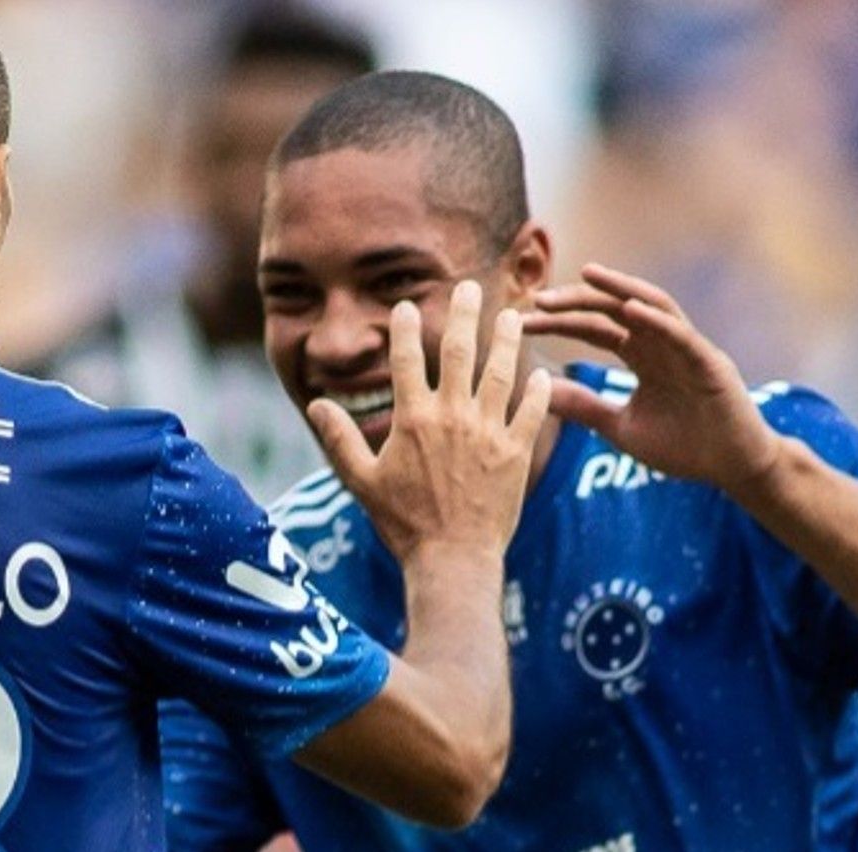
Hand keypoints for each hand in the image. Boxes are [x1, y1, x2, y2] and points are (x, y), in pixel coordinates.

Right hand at [308, 280, 550, 566]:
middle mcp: (452, 416)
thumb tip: (316, 404)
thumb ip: (339, 439)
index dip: (405, 329)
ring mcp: (488, 432)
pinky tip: (542, 373)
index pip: (407, 360)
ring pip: (500, 373)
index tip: (406, 306)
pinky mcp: (516, 452)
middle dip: (463, 313)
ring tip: (513, 315)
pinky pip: (532, 412)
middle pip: (460, 352)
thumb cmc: (403, 523)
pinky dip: (538, 390)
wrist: (452, 559)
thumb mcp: (360, 482)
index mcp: (413, 419)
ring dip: (507, 340)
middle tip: (469, 286)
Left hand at [523, 264, 785, 491]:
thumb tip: (539, 392)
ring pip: (650, 306)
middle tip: (539, 299)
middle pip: (613, 311)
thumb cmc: (683, 447)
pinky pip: (681, 334)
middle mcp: (661, 344)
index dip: (558, 323)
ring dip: (619, 289)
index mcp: (641, 356)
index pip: (593, 329)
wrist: (732, 467)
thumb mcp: (621, 428)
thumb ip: (584, 408)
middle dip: (576, 301)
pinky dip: (656, 319)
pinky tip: (630, 309)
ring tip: (587, 275)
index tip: (521, 321)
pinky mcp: (710, 362)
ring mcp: (687, 348)